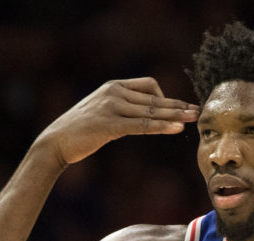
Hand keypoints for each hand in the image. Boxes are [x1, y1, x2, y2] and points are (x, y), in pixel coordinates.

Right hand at [39, 77, 198, 166]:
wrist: (55, 142)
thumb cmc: (80, 131)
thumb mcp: (103, 112)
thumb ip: (123, 110)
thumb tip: (144, 116)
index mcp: (114, 86)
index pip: (149, 84)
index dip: (167, 97)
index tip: (180, 109)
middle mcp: (114, 92)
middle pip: (154, 97)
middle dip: (178, 105)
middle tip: (198, 111)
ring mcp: (111, 107)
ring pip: (151, 110)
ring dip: (174, 116)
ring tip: (193, 120)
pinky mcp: (109, 124)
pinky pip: (141, 125)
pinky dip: (160, 126)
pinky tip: (175, 129)